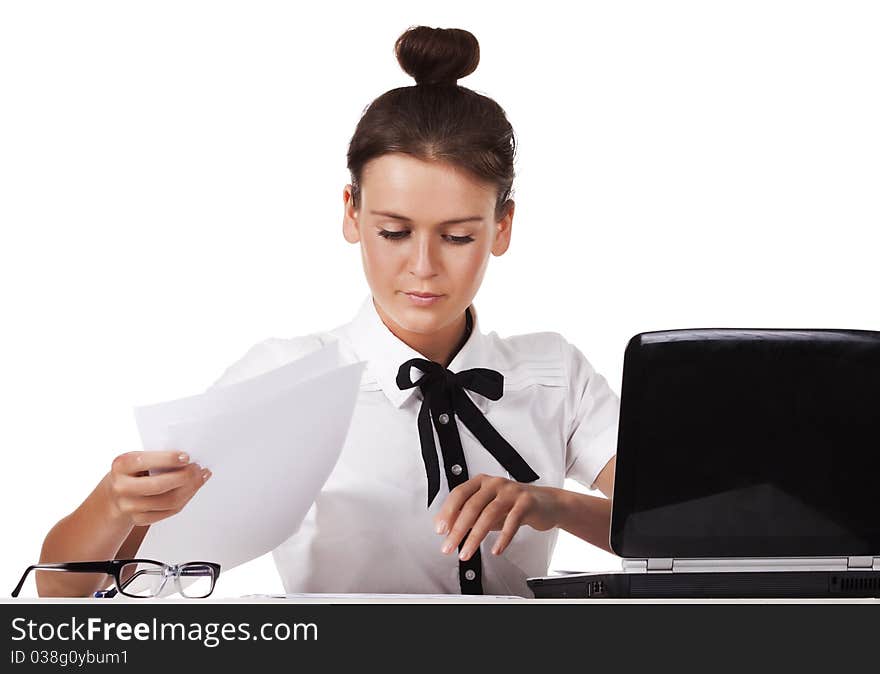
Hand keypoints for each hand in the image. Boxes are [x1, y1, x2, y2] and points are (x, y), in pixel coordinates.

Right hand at [105, 450, 210, 526]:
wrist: (115, 493)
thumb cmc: (134, 471)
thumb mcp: (138, 459)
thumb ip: (158, 457)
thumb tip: (189, 459)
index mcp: (121, 465)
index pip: (145, 462)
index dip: (168, 459)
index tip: (187, 457)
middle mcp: (122, 487)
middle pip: (159, 486)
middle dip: (184, 477)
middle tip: (198, 469)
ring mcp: (129, 506)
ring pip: (168, 501)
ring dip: (190, 489)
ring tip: (200, 478)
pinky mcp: (139, 519)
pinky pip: (169, 511)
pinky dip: (185, 499)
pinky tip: (192, 490)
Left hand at [433, 474, 560, 560]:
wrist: (546, 504)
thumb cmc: (513, 505)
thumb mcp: (487, 507)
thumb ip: (468, 514)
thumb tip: (447, 527)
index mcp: (481, 482)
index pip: (459, 494)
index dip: (447, 512)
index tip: (440, 530)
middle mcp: (495, 483)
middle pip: (472, 506)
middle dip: (458, 529)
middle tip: (448, 547)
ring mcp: (511, 492)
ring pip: (489, 514)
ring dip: (475, 537)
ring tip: (466, 553)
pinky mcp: (526, 503)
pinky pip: (513, 522)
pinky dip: (503, 538)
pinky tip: (496, 550)